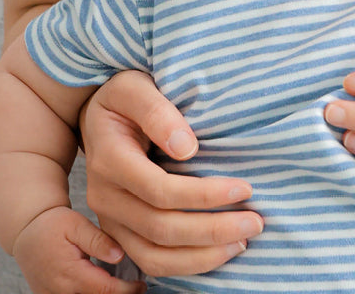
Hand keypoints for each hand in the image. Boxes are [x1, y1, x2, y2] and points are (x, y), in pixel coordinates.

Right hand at [12, 206, 143, 293]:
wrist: (25, 230)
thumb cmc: (51, 224)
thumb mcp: (76, 224)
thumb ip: (98, 241)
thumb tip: (119, 256)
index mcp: (70, 272)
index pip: (105, 290)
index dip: (127, 290)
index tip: (141, 284)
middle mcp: (60, 291)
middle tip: (134, 286)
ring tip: (120, 286)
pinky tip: (100, 286)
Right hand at [80, 70, 263, 277]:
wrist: (98, 117)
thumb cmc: (125, 99)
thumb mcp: (135, 88)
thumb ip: (158, 112)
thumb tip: (187, 148)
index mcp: (109, 160)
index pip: (160, 190)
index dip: (204, 196)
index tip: (244, 189)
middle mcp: (104, 196)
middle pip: (161, 229)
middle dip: (213, 230)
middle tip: (256, 222)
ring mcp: (109, 219)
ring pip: (154, 256)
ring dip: (202, 256)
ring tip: (242, 242)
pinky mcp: (119, 232)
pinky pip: (151, 261)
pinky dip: (186, 265)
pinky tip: (218, 252)